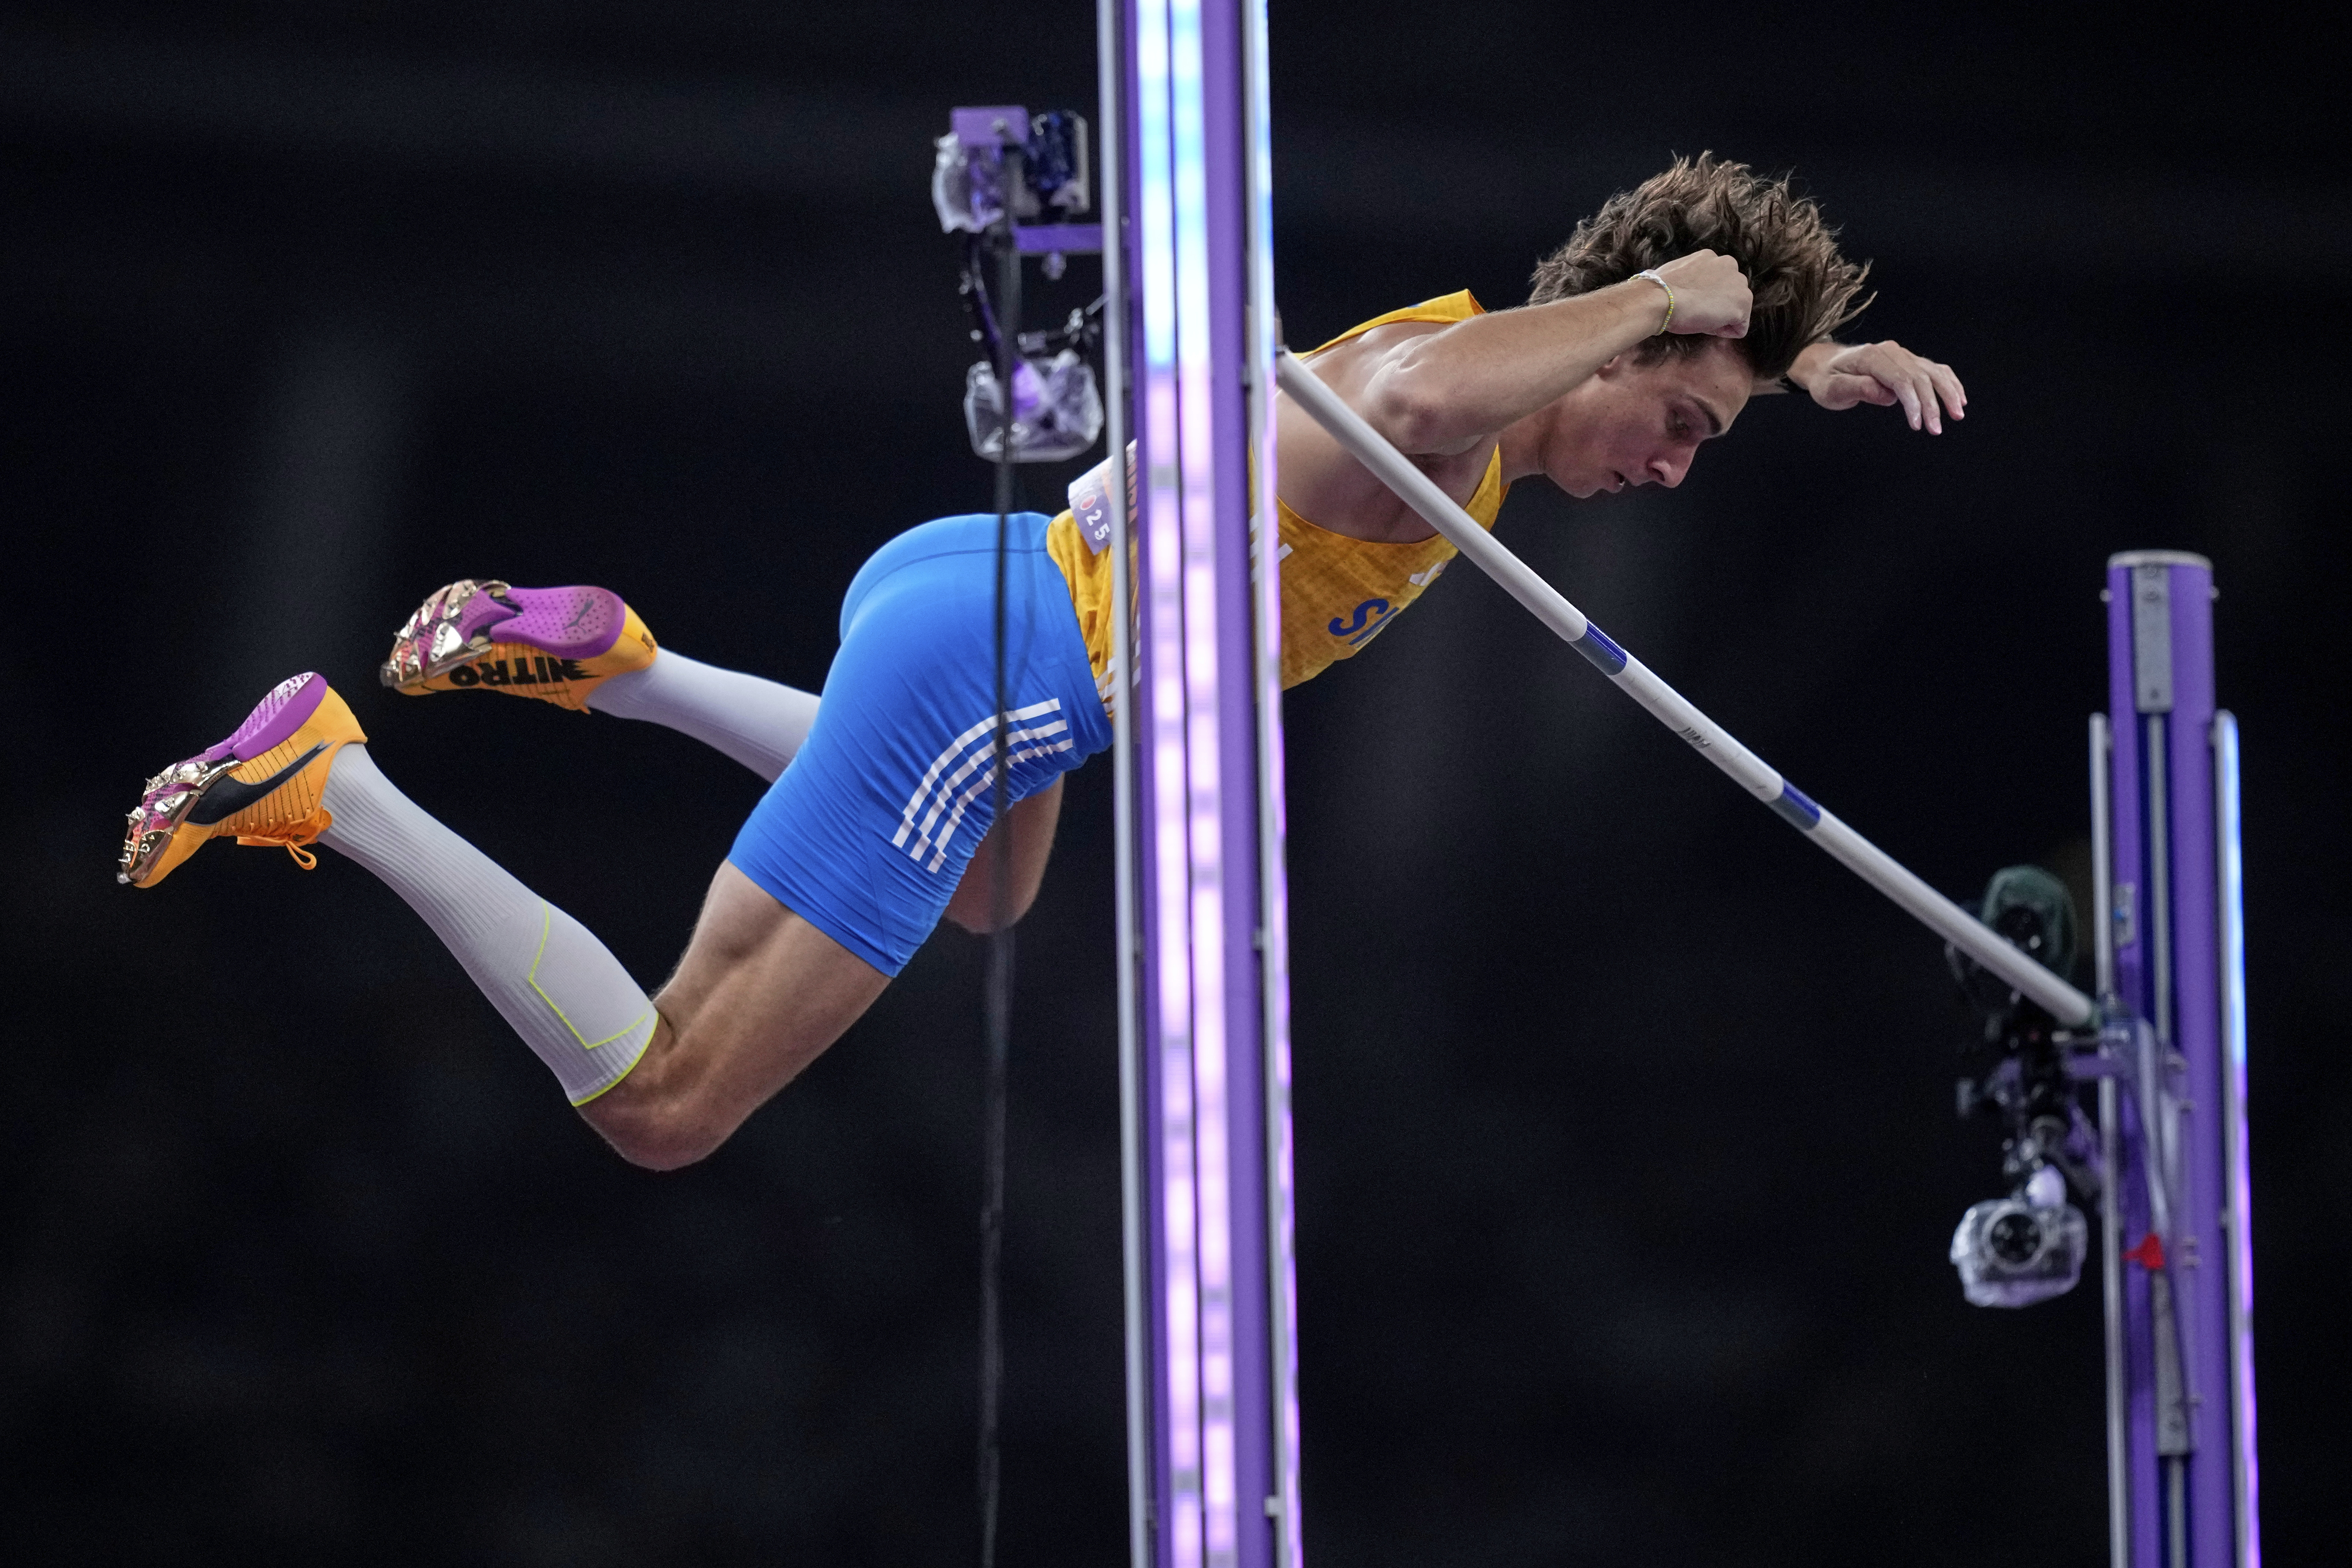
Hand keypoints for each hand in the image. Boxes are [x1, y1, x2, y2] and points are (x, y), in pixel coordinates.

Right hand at [1650, 250, 1750, 338]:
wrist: (1661, 299)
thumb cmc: (1658, 291)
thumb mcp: (1672, 274)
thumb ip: (1682, 277)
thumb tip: (1655, 276)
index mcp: (1710, 257)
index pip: (1717, 282)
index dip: (1703, 298)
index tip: (1689, 302)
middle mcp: (1729, 264)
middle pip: (1730, 295)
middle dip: (1716, 307)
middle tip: (1695, 311)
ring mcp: (1739, 283)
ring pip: (1736, 310)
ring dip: (1720, 319)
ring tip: (1700, 316)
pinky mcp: (1742, 303)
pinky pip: (1739, 328)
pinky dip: (1724, 332)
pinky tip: (1707, 324)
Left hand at [1793, 339, 1965, 432]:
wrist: (1825, 364)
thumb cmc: (1827, 379)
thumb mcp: (1832, 388)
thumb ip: (1858, 389)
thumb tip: (1889, 396)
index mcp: (1873, 357)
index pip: (1901, 379)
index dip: (1912, 402)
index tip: (1917, 425)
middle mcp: (1892, 352)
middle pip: (1921, 377)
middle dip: (1932, 404)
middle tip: (1936, 430)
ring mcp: (1903, 355)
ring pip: (1933, 371)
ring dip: (1948, 392)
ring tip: (1957, 415)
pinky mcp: (1909, 361)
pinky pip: (1934, 369)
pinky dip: (1949, 382)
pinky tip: (1959, 398)